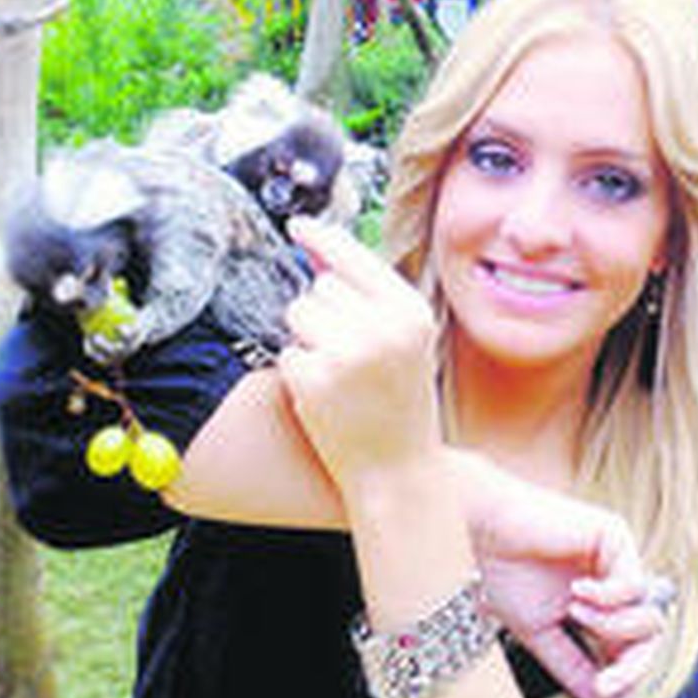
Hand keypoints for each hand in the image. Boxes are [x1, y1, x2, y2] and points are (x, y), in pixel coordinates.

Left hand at [276, 218, 442, 490]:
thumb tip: (314, 247)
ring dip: (308, 339)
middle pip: (320, 287)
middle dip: (323, 313)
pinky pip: (287, 353)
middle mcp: (382, 327)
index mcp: (410, 312)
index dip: (323, 238)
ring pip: (298, 314)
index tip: (299, 226)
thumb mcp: (403, 340)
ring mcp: (347, 354)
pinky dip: (298, 373)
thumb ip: (366, 294)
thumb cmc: (399, 402)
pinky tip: (327, 397)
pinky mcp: (314, 380)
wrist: (399, 471)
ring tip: (339, 373)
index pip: (354, 258)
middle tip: (350, 355)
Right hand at [461, 456, 668, 697]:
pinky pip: (633, 583)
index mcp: (599, 607)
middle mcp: (614, 582)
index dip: (627, 678)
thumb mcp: (541, 636)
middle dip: (633, 667)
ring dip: (614, 628)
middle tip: (604, 684)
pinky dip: (608, 598)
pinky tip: (577, 592)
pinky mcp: (615, 535)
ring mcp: (617, 558)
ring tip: (575, 615)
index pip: (632, 649)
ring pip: (650, 613)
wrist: (479, 532)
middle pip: (650, 636)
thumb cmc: (502, 575)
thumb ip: (577, 670)